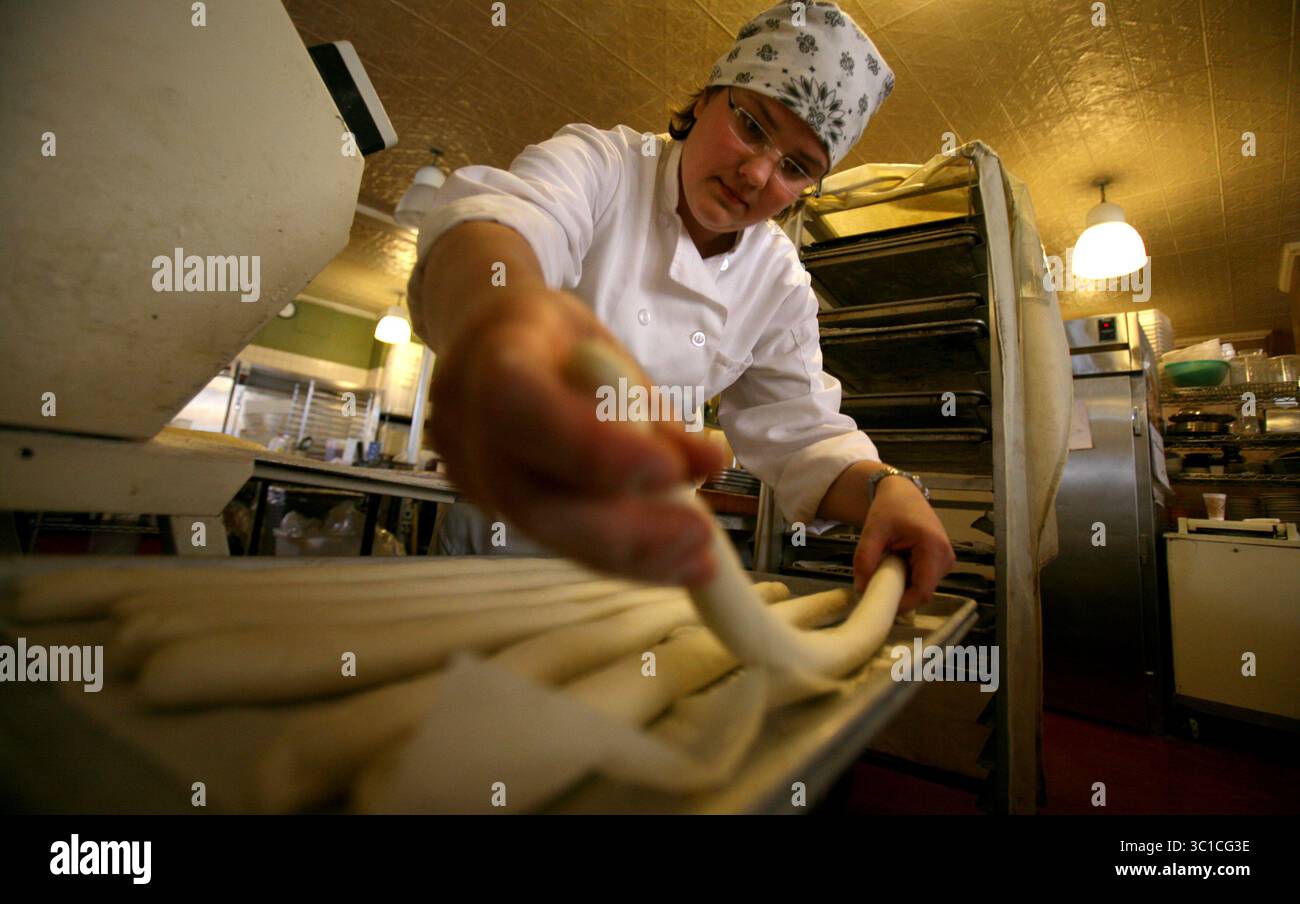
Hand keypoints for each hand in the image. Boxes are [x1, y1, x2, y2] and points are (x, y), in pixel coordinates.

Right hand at [428, 286, 725, 584]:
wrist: (482, 342)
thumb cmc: (550, 337)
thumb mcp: (605, 347)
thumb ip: (650, 408)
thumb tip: (710, 462)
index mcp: (495, 358)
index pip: (525, 408)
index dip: (591, 447)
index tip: (668, 469)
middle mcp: (469, 426)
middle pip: (533, 499)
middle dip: (625, 528)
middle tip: (700, 536)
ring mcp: (470, 476)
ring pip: (546, 532)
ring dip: (631, 555)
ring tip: (699, 562)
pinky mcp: (490, 507)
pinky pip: (555, 538)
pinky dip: (617, 556)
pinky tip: (670, 563)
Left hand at [851, 477, 955, 612]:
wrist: (903, 494)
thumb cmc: (889, 508)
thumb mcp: (872, 531)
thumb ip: (865, 559)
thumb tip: (861, 589)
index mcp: (933, 547)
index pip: (922, 591)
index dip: (902, 603)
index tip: (879, 605)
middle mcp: (946, 557)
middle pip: (923, 592)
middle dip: (899, 595)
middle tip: (875, 586)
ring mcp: (946, 561)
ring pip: (923, 589)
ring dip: (902, 587)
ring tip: (884, 570)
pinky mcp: (941, 563)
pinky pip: (923, 582)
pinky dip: (907, 580)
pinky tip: (894, 566)